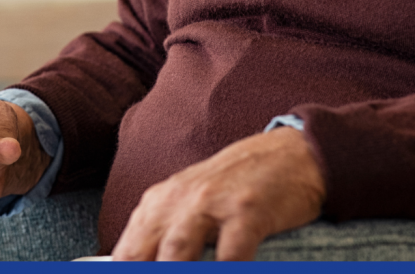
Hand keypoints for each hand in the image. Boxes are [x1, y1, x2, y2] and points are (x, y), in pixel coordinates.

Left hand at [110, 126, 325, 260]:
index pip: (124, 256)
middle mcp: (179, 200)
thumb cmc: (236, 185)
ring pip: (176, 256)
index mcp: (159, 203)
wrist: (291, 152)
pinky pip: (229, 256)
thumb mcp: (190, 204)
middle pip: (141, 257)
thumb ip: (161, 236)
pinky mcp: (247, 210)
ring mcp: (212, 202)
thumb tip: (128, 266)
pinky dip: (225, 271)